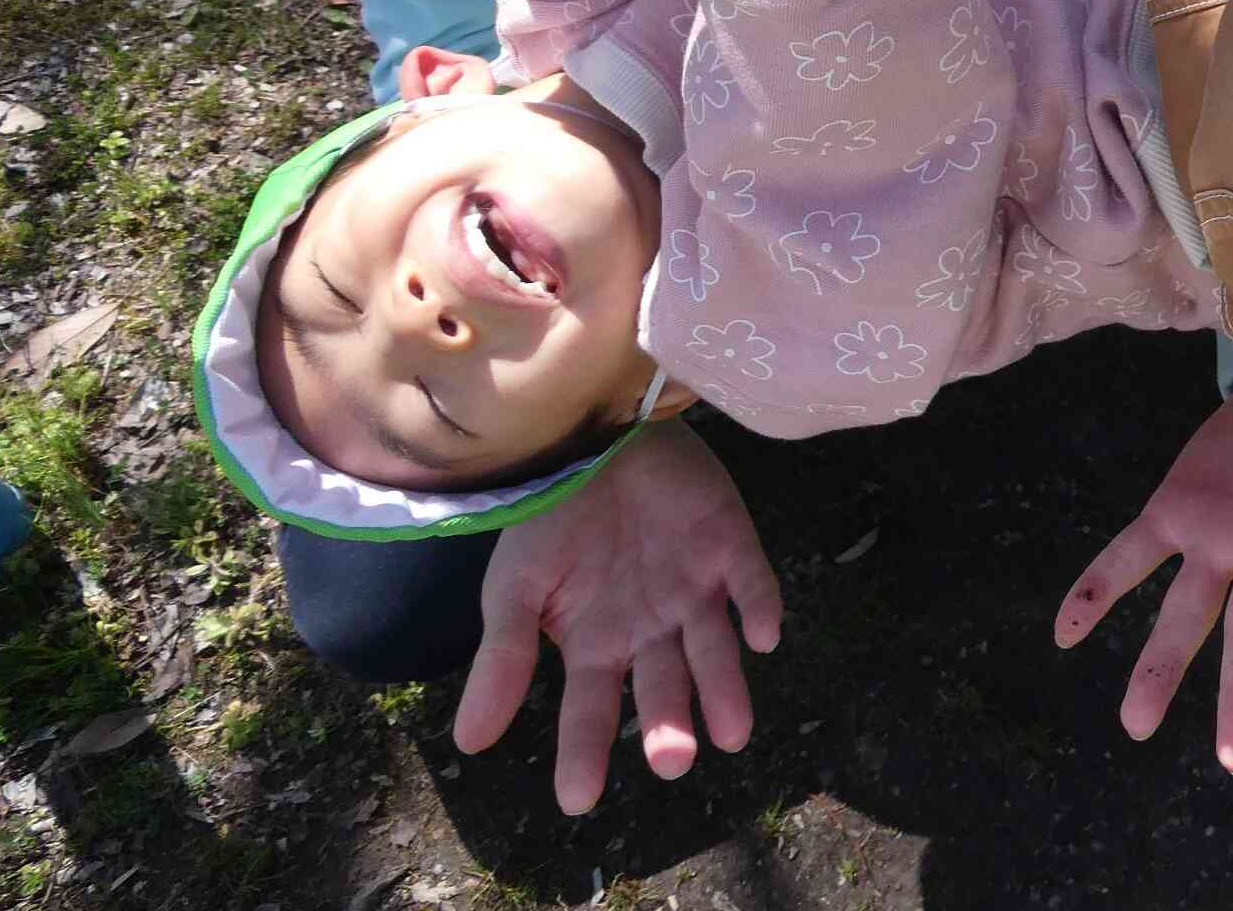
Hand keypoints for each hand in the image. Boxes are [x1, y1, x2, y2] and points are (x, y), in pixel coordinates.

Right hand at [453, 416, 782, 813]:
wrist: (587, 433)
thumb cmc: (549, 513)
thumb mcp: (513, 587)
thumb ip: (502, 661)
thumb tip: (470, 745)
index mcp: (598, 643)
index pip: (591, 711)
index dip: (584, 753)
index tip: (579, 800)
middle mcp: (651, 628)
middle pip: (665, 688)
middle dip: (671, 725)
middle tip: (675, 760)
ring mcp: (695, 589)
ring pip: (715, 650)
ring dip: (726, 688)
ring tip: (733, 732)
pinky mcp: (730, 547)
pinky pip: (752, 583)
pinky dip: (760, 607)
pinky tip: (763, 635)